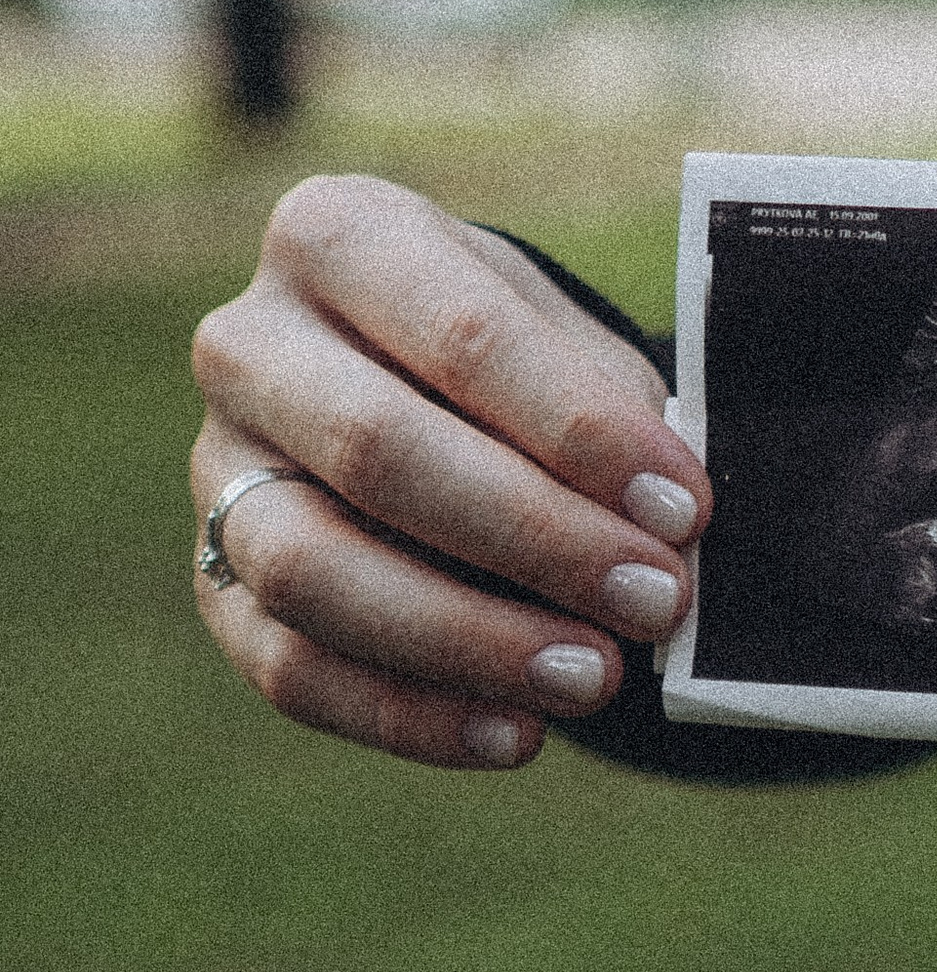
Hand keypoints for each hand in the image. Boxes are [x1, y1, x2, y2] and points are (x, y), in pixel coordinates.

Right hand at [189, 174, 707, 769]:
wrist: (435, 403)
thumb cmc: (521, 370)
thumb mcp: (574, 347)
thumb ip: (615, 418)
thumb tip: (669, 526)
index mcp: (340, 237)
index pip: (461, 336)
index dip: (579, 433)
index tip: (685, 509)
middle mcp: (251, 344)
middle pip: (377, 451)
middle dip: (535, 540)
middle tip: (658, 602)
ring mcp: (219, 469)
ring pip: (312, 571)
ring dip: (467, 640)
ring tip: (597, 679)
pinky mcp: (216, 582)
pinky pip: (291, 668)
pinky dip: (411, 716)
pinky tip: (517, 734)